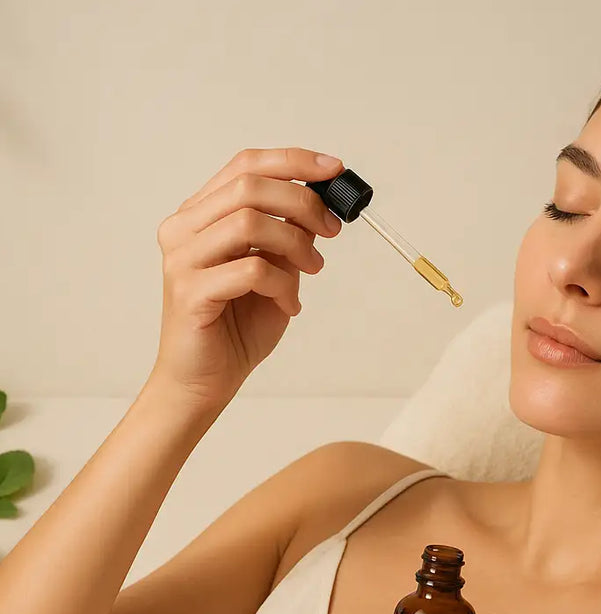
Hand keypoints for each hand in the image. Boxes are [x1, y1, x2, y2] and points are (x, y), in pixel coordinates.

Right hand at [149, 147, 344, 413]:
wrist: (204, 380)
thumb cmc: (236, 327)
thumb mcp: (275, 272)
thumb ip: (288, 238)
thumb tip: (321, 206)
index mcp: (200, 215)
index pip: (246, 165)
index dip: (293, 161)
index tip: (333, 170)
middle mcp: (184, 229)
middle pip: (250, 186)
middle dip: (303, 202)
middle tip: (333, 231)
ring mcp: (182, 259)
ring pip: (249, 222)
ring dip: (295, 244)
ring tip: (313, 269)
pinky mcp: (190, 291)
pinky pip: (250, 270)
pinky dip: (282, 285)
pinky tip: (290, 305)